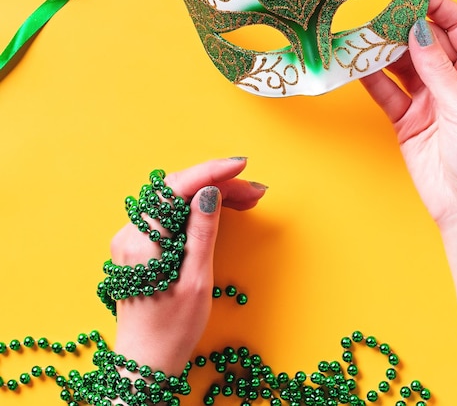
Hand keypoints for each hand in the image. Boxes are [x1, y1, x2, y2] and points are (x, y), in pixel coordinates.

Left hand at [111, 157, 265, 375]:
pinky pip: (170, 213)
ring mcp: (133, 239)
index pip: (177, 188)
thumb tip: (209, 192)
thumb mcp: (196, 282)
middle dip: (217, 183)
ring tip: (246, 199)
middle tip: (254, 190)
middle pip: (177, 190)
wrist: (146, 362)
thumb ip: (202, 232)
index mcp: (143, 243)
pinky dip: (197, 207)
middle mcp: (131, 234)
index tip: (240, 166)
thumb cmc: (172, 329)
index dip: (211, 172)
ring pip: (175, 199)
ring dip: (210, 193)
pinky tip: (220, 207)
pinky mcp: (140, 245)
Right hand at [361, 0, 456, 228]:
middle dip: (403, 26)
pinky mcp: (407, 118)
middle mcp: (454, 81)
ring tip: (360, 34)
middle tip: (376, 10)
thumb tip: (418, 29)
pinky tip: (356, 65)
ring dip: (383, 51)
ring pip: (402, 65)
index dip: (437, 7)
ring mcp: (429, 99)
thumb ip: (437, 68)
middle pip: (426, 43)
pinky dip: (372, 79)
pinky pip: (388, 92)